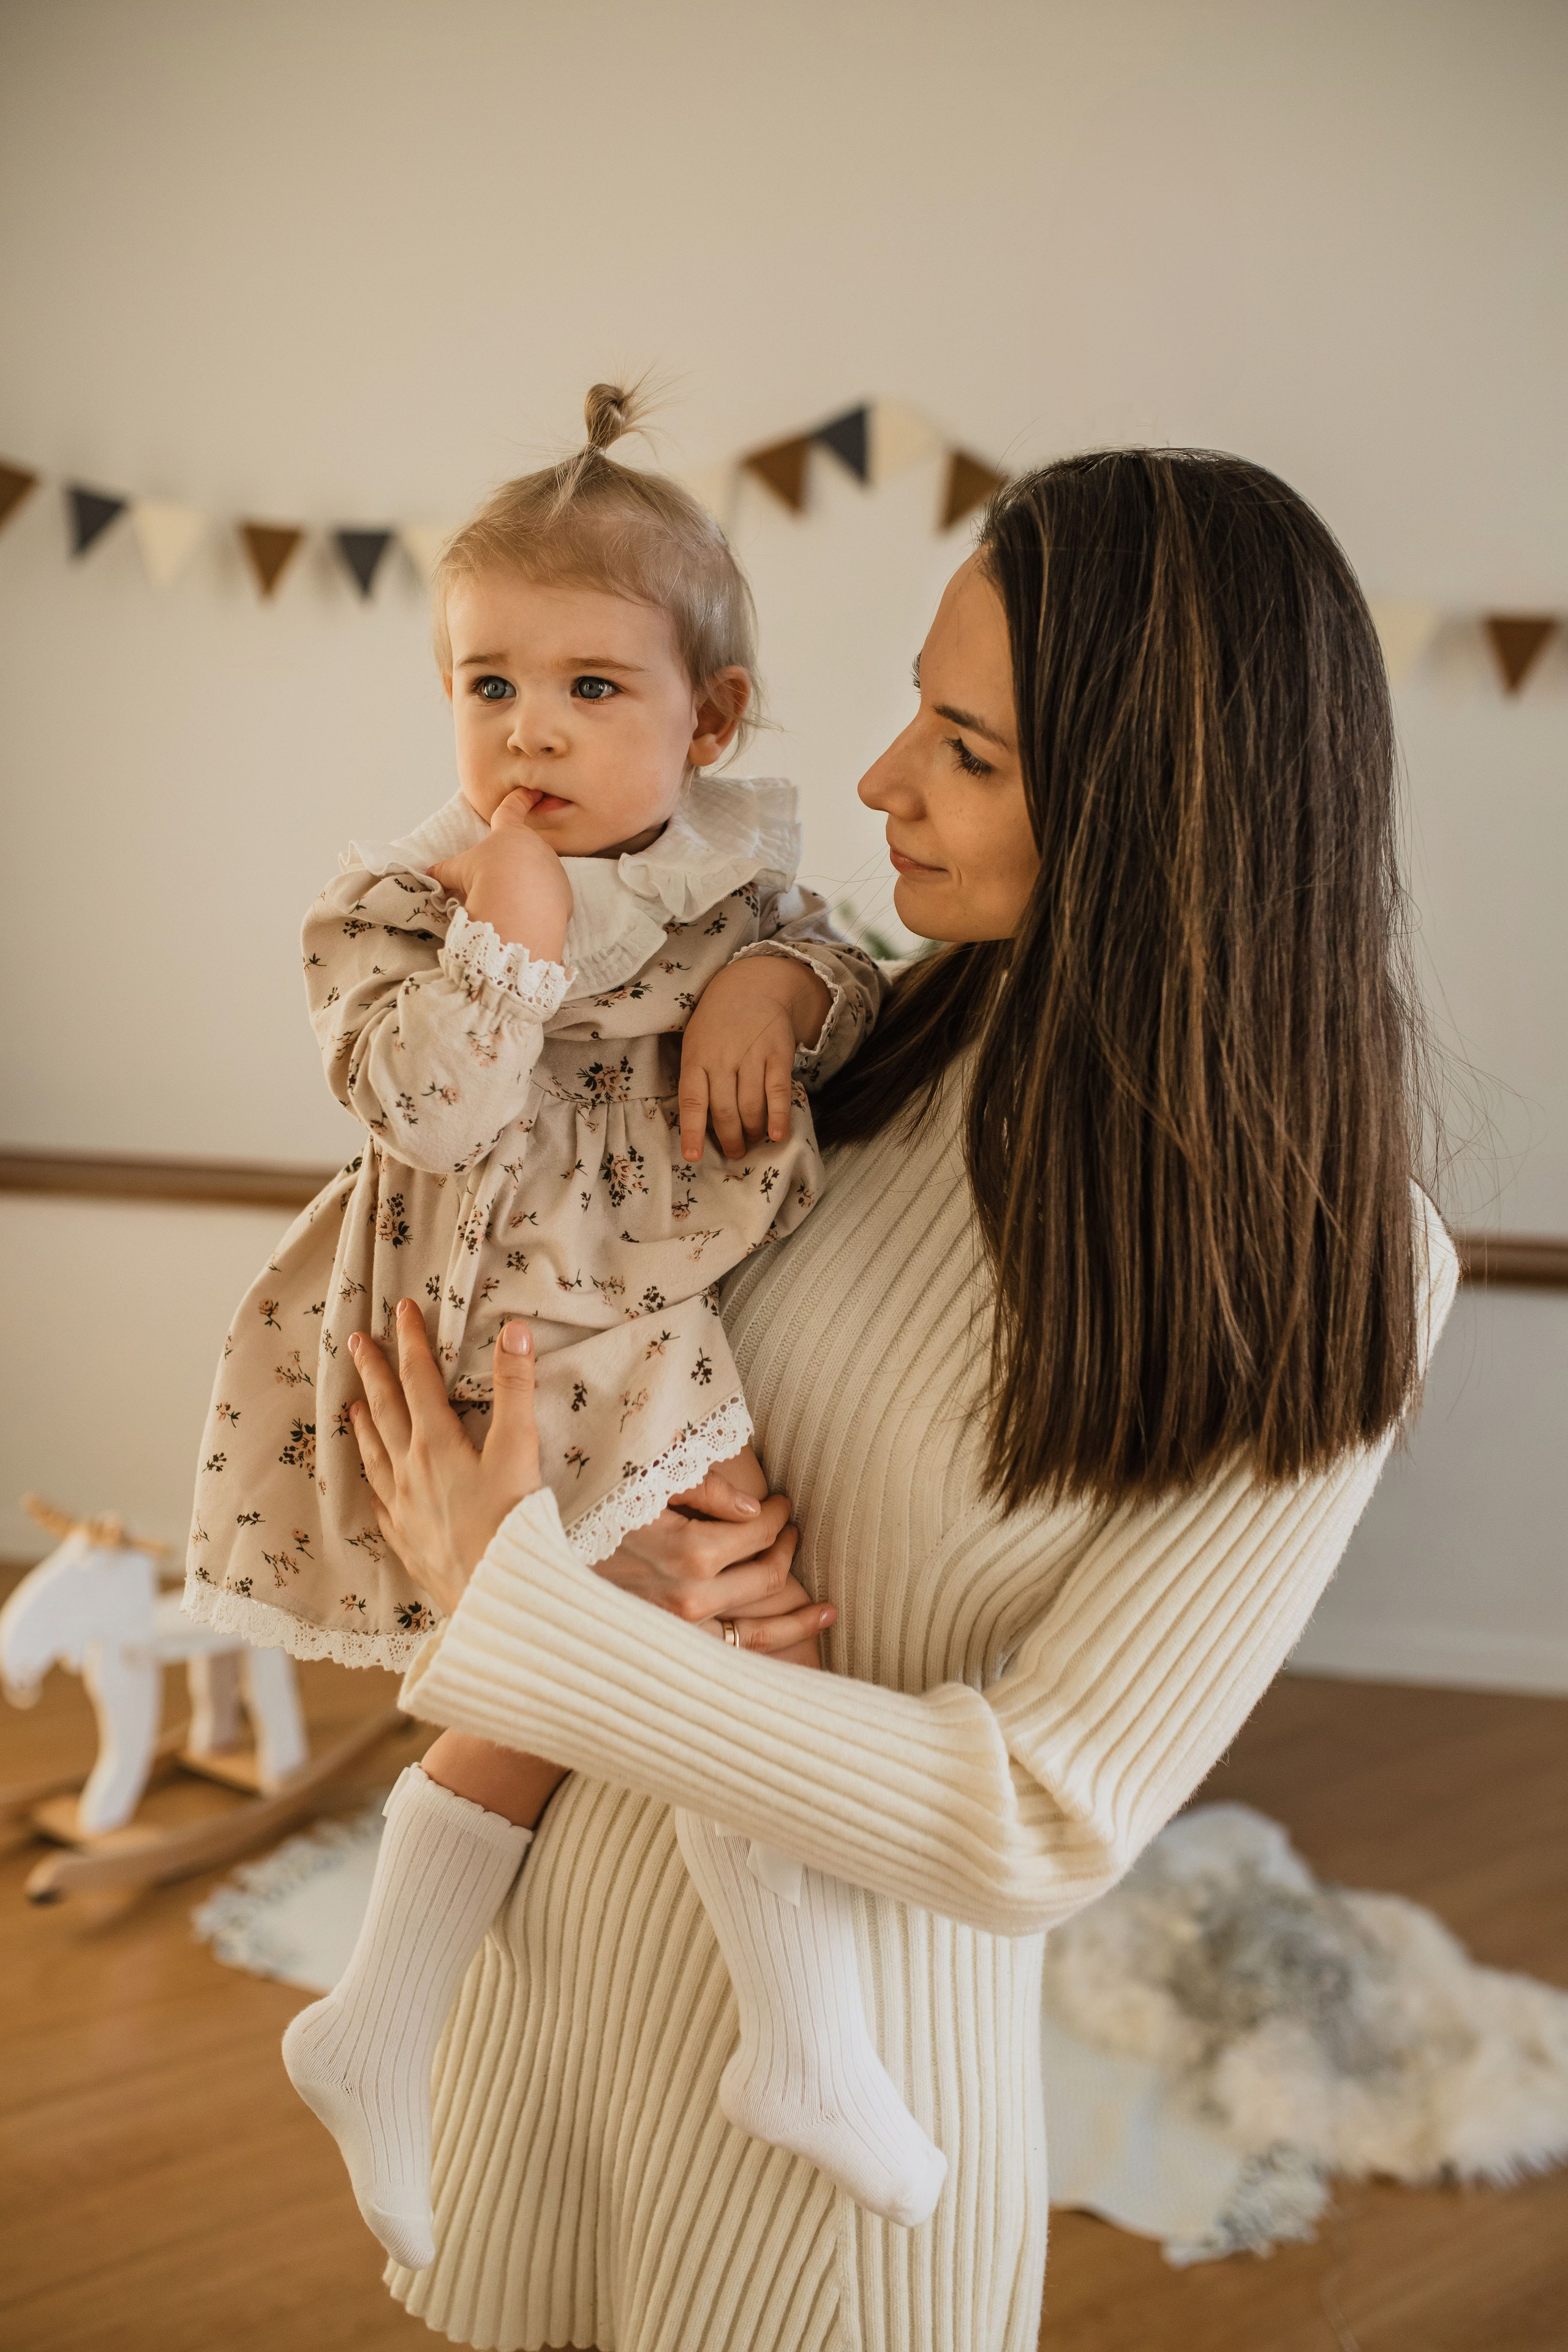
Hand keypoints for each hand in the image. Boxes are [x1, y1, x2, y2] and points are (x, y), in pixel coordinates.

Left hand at [348, 1302, 542, 1617]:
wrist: (497, 1592)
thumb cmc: (512, 1519)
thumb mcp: (520, 1448)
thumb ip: (516, 1388)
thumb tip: (514, 1331)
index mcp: (436, 1443)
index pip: (419, 1380)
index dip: (411, 1342)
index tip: (400, 1309)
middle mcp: (411, 1472)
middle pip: (386, 1412)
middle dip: (373, 1374)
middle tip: (358, 1343)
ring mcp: (404, 1509)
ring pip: (375, 1456)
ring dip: (363, 1425)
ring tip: (351, 1406)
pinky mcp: (408, 1542)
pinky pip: (381, 1506)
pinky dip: (373, 1486)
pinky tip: (371, 1487)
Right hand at [428, 791, 572, 961]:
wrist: (517, 906)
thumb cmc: (485, 878)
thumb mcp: (458, 871)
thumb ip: (445, 871)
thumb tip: (429, 874)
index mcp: (511, 833)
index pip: (513, 809)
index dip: (520, 799)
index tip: (532, 791)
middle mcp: (537, 846)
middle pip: (525, 851)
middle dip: (515, 864)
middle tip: (500, 882)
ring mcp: (554, 870)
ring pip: (540, 875)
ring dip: (527, 886)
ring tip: (510, 903)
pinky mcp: (564, 894)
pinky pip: (550, 898)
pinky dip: (539, 905)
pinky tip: (526, 915)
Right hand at [593, 1469, 835, 1661]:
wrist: (526, 1563)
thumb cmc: (583, 1510)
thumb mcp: (640, 1479)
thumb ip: (702, 1488)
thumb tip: (754, 1507)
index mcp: (688, 1554)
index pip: (758, 1533)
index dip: (777, 1515)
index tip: (779, 1503)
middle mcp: (688, 1601)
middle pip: (765, 1579)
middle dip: (785, 1551)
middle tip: (789, 1531)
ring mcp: (677, 1634)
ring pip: (757, 1634)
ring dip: (796, 1618)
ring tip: (825, 1611)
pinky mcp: (664, 1653)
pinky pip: (727, 1661)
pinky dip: (767, 1655)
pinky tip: (797, 1651)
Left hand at [678, 955, 830, 1161]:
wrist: (753, 987)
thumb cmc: (717, 1024)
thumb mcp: (695, 1044)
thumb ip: (696, 1078)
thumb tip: (698, 1123)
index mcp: (696, 1058)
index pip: (692, 1101)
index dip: (692, 1132)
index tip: (693, 1157)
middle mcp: (723, 1058)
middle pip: (725, 1110)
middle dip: (730, 1139)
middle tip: (735, 1153)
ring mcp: (752, 1056)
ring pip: (751, 1106)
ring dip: (752, 1132)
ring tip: (753, 1141)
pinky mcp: (778, 1055)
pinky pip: (778, 1093)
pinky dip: (779, 1118)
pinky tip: (778, 1135)